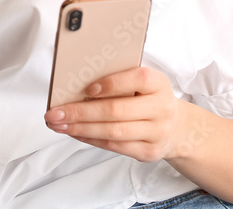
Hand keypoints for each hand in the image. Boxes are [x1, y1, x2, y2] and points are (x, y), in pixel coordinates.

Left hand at [43, 67, 193, 162]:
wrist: (177, 127)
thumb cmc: (150, 98)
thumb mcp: (144, 83)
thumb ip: (119, 80)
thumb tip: (78, 85)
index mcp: (158, 83)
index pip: (137, 79)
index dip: (111, 84)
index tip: (86, 88)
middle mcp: (161, 108)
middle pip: (116, 110)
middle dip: (81, 112)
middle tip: (55, 112)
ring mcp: (156, 132)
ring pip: (113, 131)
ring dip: (80, 129)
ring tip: (58, 124)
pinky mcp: (149, 152)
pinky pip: (115, 146)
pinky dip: (91, 139)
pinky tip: (75, 133)